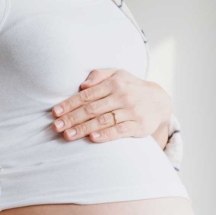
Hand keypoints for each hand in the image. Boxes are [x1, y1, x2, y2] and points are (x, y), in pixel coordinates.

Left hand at [51, 69, 172, 142]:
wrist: (160, 101)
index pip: (87, 95)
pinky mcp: (139, 125)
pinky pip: (119, 131)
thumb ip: (99, 76)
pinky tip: (92, 139)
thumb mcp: (118, 75)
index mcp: (114, 83)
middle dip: (72, 118)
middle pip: (92, 109)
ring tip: (68, 135)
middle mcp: (122, 96)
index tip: (55, 113)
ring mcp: (131, 111)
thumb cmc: (131, 88)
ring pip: (103, 121)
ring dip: (84, 129)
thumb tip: (82, 85)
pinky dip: (106, 135)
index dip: (70, 104)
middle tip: (56, 127)